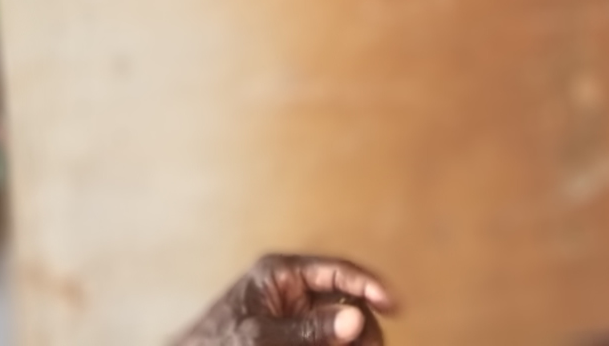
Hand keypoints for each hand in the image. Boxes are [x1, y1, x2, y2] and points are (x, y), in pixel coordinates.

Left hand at [171, 254, 397, 345]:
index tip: (394, 305)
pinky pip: (326, 339)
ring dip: (352, 339)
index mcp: (281, 274)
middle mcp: (292, 291)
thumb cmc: (215, 344)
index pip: (336, 271)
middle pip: (345, 301)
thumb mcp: (260, 338)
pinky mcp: (293, 337)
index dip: (368, 285)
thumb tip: (356, 318)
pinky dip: (338, 344)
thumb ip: (309, 329)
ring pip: (339, 324)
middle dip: (361, 325)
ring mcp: (293, 317)